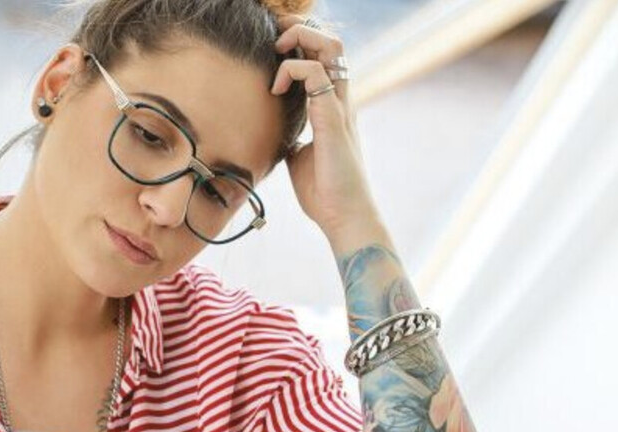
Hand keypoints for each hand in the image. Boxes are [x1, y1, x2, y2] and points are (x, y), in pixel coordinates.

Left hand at [270, 15, 381, 236]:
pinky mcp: (332, 119)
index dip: (302, 44)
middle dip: (301, 29)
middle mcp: (340, 102)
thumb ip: (293, 141)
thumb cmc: (324, 193)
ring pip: (331, 48)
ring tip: (277, 52)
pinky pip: (317, 74)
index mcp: (333, 109)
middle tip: (275, 38)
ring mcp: (339, 107)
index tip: (274, 50)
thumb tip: (278, 136)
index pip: (325, 59)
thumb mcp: (299, 159)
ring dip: (300, 39)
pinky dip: (293, 70)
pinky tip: (277, 88)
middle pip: (331, 43)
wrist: (342, 216)